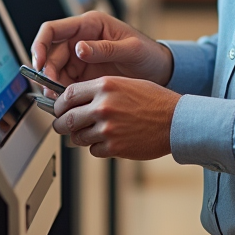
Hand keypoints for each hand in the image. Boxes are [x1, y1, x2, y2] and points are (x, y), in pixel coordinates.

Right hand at [30, 11, 173, 93]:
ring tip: (58, 100)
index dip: (40, 44)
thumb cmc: (149, 53)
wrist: (160, 71)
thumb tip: (79, 48)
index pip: (53, 30)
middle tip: (51, 90)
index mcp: (90, 25)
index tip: (38, 62)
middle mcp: (81, 40)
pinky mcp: (83, 75)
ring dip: (52, 84)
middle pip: (50, 53)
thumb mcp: (131, 49)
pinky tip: (65, 102)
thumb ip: (105, 48)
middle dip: (46, 71)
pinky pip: (65, 82)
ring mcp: (80, 58)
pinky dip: (62, 93)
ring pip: (55, 70)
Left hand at [52, 76, 179, 159]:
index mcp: (105, 86)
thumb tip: (75, 101)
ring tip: (92, 132)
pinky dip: (97, 147)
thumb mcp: (125, 84)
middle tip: (63, 125)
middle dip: (61, 124)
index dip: (59, 104)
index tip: (59, 109)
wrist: (176, 121)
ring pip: (77, 137)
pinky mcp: (114, 147)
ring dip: (80, 136)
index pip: (67, 95)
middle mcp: (103, 106)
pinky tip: (109, 140)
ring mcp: (107, 128)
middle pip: (66, 119)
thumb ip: (99, 91)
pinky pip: (93, 150)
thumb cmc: (154, 101)